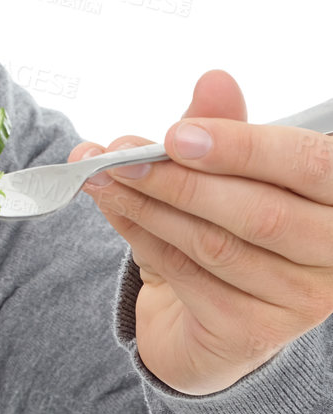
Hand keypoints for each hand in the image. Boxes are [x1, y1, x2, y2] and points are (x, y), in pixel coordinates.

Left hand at [69, 69, 332, 394]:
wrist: (208, 323)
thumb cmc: (229, 230)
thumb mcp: (225, 175)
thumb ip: (223, 129)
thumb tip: (215, 80)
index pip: (309, 165)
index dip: (243, 147)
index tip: (175, 134)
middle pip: (262, 212)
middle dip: (182, 180)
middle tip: (122, 155)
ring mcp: (300, 301)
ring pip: (216, 244)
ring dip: (149, 205)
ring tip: (104, 176)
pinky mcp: (252, 332)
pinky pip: (188, 275)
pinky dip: (142, 236)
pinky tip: (115, 209)